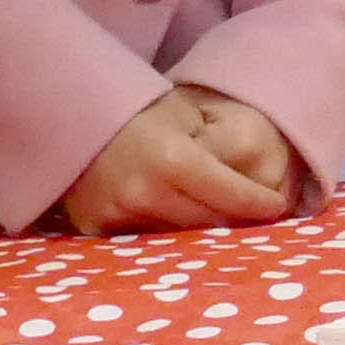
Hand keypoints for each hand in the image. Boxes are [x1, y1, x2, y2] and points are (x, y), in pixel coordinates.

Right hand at [59, 82, 306, 233]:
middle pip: (209, 223)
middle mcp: (146, 192)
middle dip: (233, 219)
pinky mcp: (96, 225)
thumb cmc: (137, 107)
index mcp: (174, 159)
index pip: (232, 196)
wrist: (68, 107)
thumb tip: (257, 184)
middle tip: (251, 215)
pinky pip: (142, 237)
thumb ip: (218, 150)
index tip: (276, 206)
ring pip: (177, 235)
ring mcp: (118, 212)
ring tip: (212, 215)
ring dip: (197, 229)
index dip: (260, 204)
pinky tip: (170, 216)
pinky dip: (161, 229)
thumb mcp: (185, 115)